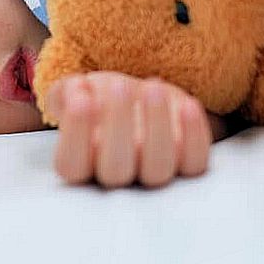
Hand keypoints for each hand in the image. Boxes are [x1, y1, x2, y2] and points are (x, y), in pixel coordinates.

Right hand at [45, 71, 211, 188]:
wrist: (140, 100)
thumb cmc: (103, 98)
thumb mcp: (78, 91)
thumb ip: (67, 93)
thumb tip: (76, 92)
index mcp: (80, 163)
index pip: (71, 164)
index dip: (75, 134)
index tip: (81, 98)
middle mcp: (116, 178)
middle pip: (115, 169)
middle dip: (117, 124)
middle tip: (119, 85)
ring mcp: (153, 173)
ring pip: (157, 169)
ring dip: (157, 127)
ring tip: (152, 87)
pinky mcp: (187, 163)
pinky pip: (195, 163)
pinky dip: (194, 136)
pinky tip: (186, 105)